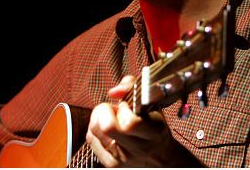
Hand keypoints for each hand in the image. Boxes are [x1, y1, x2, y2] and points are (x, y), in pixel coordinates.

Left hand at [85, 76, 199, 166]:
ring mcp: (121, 159)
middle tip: (115, 110)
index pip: (129, 123)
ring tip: (112, 119)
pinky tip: (108, 130)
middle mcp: (137, 149)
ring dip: (99, 118)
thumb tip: (113, 92)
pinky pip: (90, 138)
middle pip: (106, 127)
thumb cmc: (154, 125)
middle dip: (105, 110)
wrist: (159, 158)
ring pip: (93, 129)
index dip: (123, 109)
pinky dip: (96, 129)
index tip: (127, 106)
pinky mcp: (109, 164)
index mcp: (153, 133)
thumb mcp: (152, 103)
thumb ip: (132, 87)